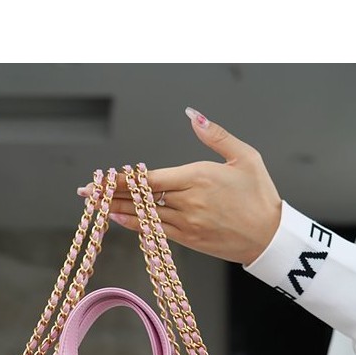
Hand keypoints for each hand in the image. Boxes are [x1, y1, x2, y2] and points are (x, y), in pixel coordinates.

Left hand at [78, 109, 282, 265]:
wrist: (270, 238)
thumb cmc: (260, 195)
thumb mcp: (245, 157)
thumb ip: (216, 135)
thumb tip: (192, 114)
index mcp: (198, 178)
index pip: (150, 178)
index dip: (122, 178)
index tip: (102, 175)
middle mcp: (188, 202)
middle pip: (140, 197)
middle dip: (110, 194)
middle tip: (85, 191)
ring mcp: (186, 224)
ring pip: (143, 216)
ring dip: (116, 210)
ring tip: (93, 205)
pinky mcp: (188, 240)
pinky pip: (154, 231)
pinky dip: (134, 225)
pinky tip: (117, 219)